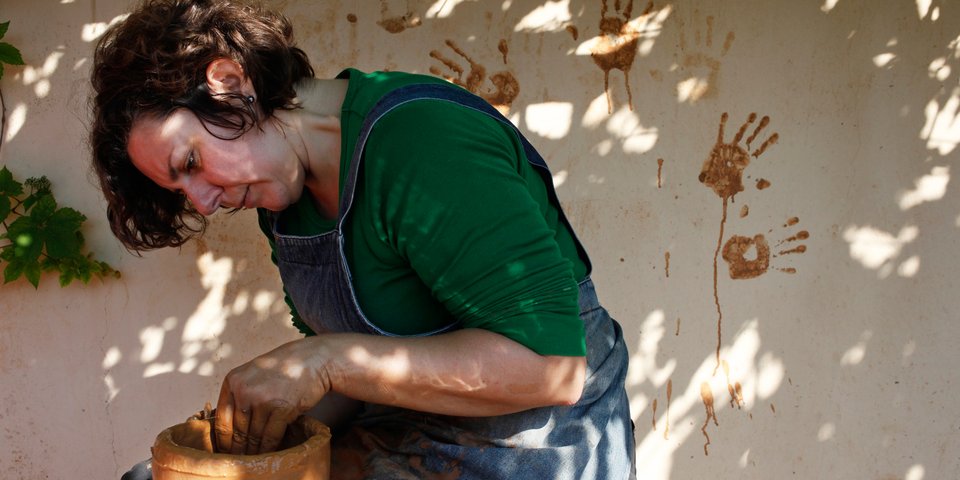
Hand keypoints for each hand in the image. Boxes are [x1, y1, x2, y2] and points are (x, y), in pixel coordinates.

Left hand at [214, 338, 331, 454]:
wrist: (314, 360)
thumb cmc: (284, 368)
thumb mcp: (253, 373)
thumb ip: (239, 394)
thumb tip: (229, 426)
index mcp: (232, 381)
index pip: (221, 420)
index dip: (224, 440)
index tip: (227, 451)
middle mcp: (243, 390)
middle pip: (237, 430)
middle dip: (239, 449)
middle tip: (240, 459)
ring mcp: (262, 399)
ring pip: (253, 436)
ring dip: (254, 451)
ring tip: (255, 459)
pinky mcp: (282, 408)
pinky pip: (270, 436)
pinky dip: (269, 448)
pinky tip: (269, 452)